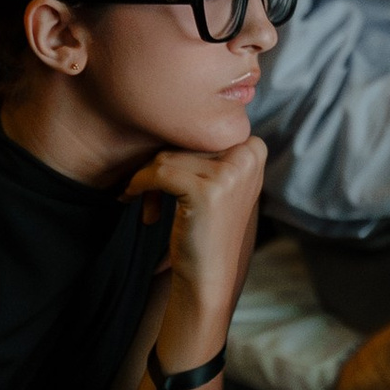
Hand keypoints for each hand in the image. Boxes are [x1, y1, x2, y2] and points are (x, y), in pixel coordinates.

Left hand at [123, 135, 266, 322]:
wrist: (208, 279)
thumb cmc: (205, 231)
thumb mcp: (216, 182)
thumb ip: (206, 149)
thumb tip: (169, 110)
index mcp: (254, 148)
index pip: (198, 130)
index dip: (175, 153)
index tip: (163, 180)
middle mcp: (248, 156)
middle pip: (182, 140)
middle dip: (159, 167)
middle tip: (148, 196)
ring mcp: (230, 172)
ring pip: (166, 156)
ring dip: (147, 181)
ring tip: (149, 208)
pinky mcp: (207, 190)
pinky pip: (157, 172)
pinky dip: (139, 186)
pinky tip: (135, 203)